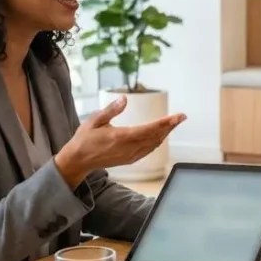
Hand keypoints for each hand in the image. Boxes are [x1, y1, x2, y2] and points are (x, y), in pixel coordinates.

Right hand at [55, 96, 185, 186]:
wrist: (78, 161)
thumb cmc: (84, 139)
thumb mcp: (94, 121)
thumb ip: (111, 110)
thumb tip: (125, 99)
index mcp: (120, 137)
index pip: (149, 129)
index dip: (166, 123)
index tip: (178, 116)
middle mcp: (128, 148)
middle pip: (155, 137)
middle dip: (170, 126)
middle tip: (181, 117)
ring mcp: (130, 156)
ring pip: (153, 144)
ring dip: (165, 134)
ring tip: (173, 123)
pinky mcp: (129, 160)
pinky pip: (148, 150)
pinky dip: (157, 142)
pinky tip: (161, 135)